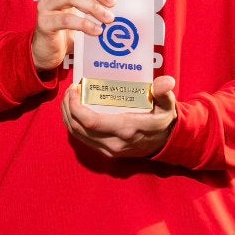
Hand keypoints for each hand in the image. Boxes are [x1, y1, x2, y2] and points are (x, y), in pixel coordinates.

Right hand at [31, 0, 115, 70]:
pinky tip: (96, 31)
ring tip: (109, 18)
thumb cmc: (68, 28)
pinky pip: (66, 19)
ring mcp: (45, 5)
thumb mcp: (81, 9)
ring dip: (94, 7)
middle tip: (112, 2)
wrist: (49, 50)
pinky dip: (84, 24)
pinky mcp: (43, 22)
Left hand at [61, 75, 176, 157]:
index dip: (76, 107)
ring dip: (68, 116)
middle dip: (69, 108)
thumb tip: (166, 82)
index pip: (91, 122)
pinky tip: (75, 110)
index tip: (74, 90)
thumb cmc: (162, 119)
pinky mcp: (105, 152)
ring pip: (78, 134)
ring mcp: (108, 150)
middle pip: (79, 128)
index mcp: (126, 129)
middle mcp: (114, 142)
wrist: (166, 143)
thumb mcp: (166, 104)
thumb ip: (163, 92)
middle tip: (70, 90)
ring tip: (70, 98)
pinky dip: (74, 124)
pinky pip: (82, 139)